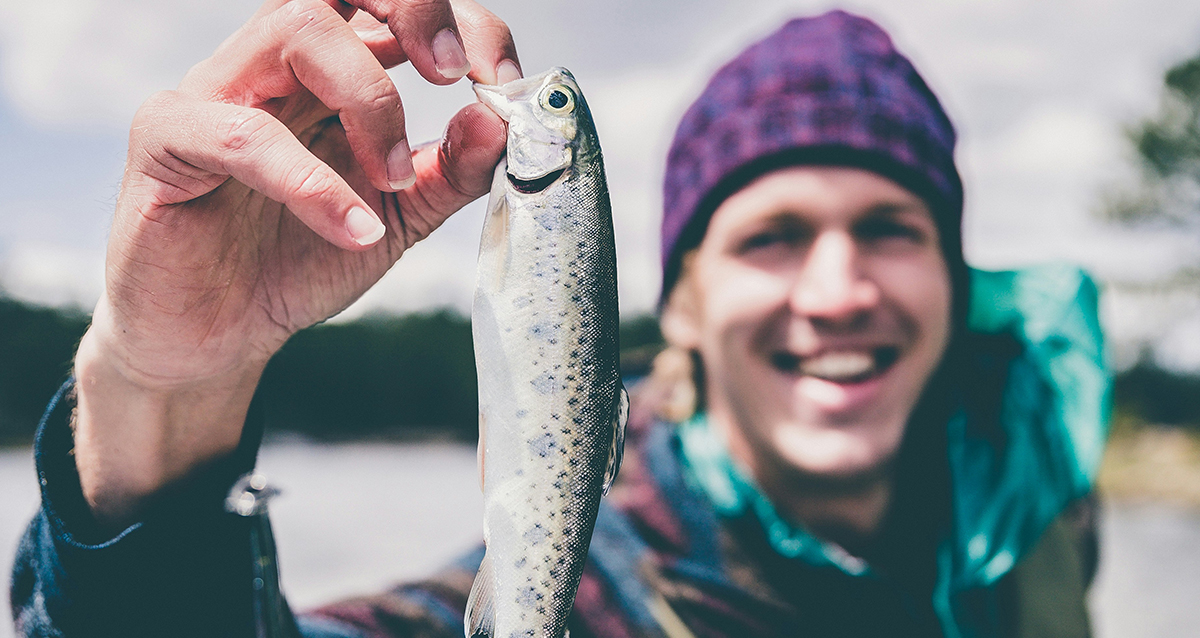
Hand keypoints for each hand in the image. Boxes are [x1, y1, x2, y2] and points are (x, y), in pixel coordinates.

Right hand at [72, 0, 518, 526]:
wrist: (218, 336)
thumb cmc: (297, 262)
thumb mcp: (400, 218)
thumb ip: (451, 173)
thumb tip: (499, 122)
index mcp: (330, 72)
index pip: (390, 3)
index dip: (458, 21)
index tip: (501, 80)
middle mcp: (273, 65)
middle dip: (413, 10)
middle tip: (457, 73)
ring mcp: (216, 91)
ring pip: (296, 29)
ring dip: (370, 99)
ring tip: (393, 180)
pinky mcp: (168, 139)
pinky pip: (243, 134)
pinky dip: (312, 181)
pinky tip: (354, 229)